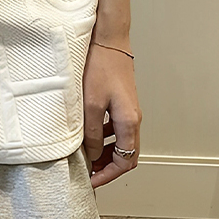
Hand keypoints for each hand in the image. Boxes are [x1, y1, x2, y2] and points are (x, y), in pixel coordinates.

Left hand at [81, 41, 141, 188]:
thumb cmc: (101, 65)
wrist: (108, 38)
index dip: (108, 174)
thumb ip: (90, 132)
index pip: (125, 160)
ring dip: (105, 151)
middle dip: (107, 166)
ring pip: (120, 140)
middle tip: (89, 171)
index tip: (92, 180)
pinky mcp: (121, 100)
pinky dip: (104, 135)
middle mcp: (133, 117)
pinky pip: (116, 126)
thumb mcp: (90, 103)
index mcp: (129, 121)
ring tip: (86, 155)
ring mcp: (128, 108)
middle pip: (126, 153)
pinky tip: (89, 132)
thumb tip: (90, 154)